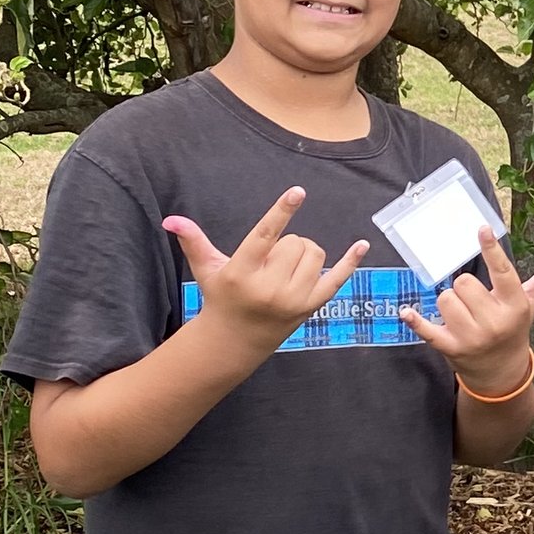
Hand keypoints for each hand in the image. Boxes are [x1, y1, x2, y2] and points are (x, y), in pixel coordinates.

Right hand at [164, 188, 368, 350]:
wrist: (234, 342)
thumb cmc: (221, 297)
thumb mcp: (206, 269)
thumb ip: (193, 241)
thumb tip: (171, 219)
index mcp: (242, 272)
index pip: (265, 236)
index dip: (281, 211)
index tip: (298, 191)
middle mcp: (269, 288)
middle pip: (296, 243)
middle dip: (286, 244)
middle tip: (270, 263)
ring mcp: (293, 300)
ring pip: (315, 254)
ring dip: (304, 253)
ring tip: (285, 268)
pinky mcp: (310, 308)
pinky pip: (337, 279)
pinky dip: (351, 262)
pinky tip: (362, 245)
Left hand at [400, 228, 533, 390]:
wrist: (502, 374)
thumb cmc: (514, 329)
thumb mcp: (531, 304)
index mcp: (514, 305)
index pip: (502, 271)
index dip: (491, 249)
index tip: (482, 229)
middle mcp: (494, 321)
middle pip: (464, 282)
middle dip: (465, 288)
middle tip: (474, 302)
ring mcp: (471, 337)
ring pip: (445, 299)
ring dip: (448, 303)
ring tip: (461, 315)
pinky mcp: (451, 348)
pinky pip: (427, 329)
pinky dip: (416, 320)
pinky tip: (407, 312)